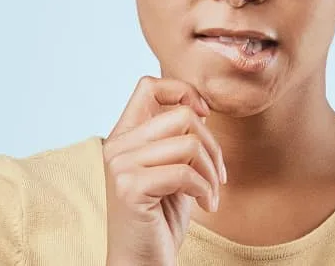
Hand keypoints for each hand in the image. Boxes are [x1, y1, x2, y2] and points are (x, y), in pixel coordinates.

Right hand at [103, 76, 226, 265]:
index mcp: (123, 137)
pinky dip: (206, 189)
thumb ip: (176, 139)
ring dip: (212, 171)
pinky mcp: (130, 188)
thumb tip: (201, 108)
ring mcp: (120, 166)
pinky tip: (206, 205)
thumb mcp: (170, 170)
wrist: (141, 264)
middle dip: (212, 144)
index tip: (203, 115)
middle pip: (181, 115)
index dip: (183, 91)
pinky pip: (185, 172)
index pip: (149, 86)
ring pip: (189, 143)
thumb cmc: (158, 219)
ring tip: (212, 192)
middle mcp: (116, 146)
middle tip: (218, 173)